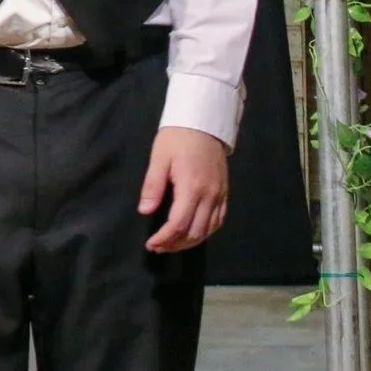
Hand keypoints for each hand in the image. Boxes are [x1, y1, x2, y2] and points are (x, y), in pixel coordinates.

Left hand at [140, 127, 229, 251]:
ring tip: (171, 244)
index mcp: (191, 187)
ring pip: (209, 230)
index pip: (178, 224)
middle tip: (158, 247)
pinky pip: (218, 220)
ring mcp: (220, 195)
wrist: (203, 123)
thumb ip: (153, 186)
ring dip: (190, 241)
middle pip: (195, 232)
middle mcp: (210, 195)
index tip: (151, 244)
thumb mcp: (159, 159)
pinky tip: (192, 233)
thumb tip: (145, 211)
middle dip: (175, 244)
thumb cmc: (176, 139)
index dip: (164, 238)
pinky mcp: (225, 193)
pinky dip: (205, 232)